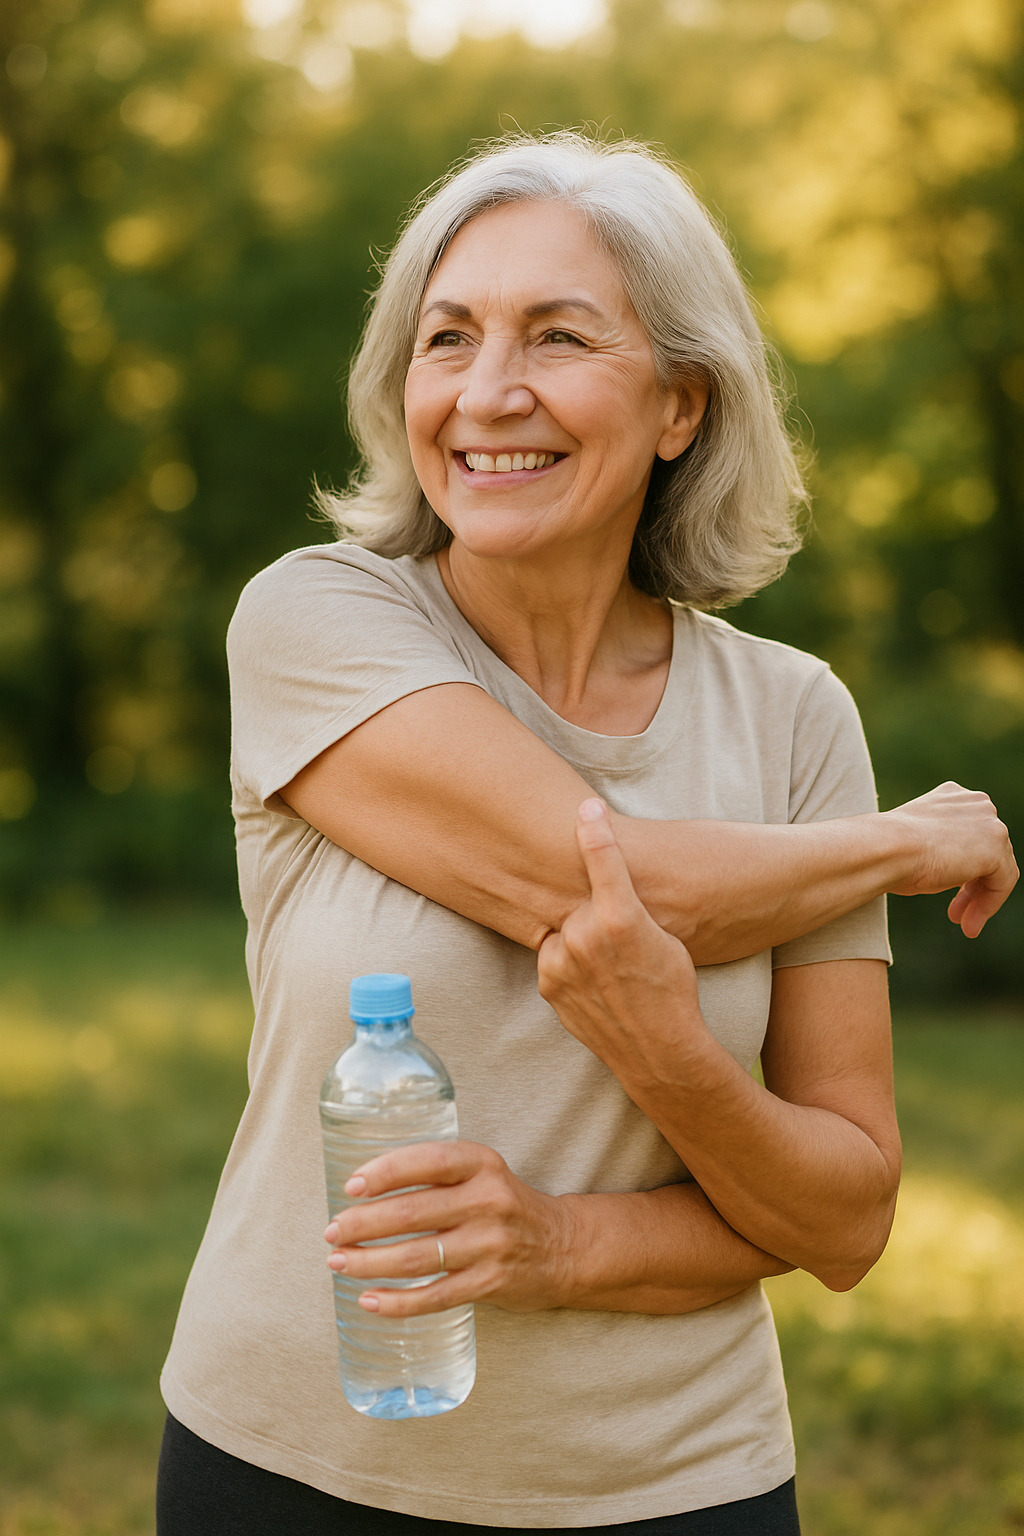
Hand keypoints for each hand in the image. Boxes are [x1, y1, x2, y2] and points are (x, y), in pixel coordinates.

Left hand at [323, 1140, 574, 1315]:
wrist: (563, 1247)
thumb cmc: (505, 1206)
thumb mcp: (481, 1174)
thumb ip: (436, 1176)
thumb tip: (363, 1191)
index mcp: (482, 1164)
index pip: (427, 1162)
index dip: (385, 1173)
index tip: (351, 1186)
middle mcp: (488, 1200)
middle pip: (412, 1213)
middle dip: (363, 1224)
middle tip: (333, 1232)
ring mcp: (490, 1244)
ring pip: (417, 1256)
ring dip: (370, 1262)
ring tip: (339, 1263)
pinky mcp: (490, 1283)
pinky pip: (434, 1296)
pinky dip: (397, 1301)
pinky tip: (369, 1300)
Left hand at [537, 799, 709, 1091]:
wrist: (657, 1048)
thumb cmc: (672, 990)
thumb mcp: (667, 939)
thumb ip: (634, 909)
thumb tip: (616, 891)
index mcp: (621, 916)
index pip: (602, 858)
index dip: (594, 828)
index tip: (588, 808)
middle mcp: (585, 935)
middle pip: (581, 902)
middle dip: (596, 915)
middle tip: (619, 944)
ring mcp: (561, 961)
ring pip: (565, 931)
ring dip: (581, 940)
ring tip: (609, 969)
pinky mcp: (548, 983)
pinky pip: (555, 958)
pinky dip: (570, 964)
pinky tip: (595, 984)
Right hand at [885, 782, 1017, 936]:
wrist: (883, 848)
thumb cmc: (885, 849)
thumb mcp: (916, 842)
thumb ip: (939, 847)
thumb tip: (947, 869)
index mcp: (953, 795)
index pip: (971, 834)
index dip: (962, 866)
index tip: (947, 890)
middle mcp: (977, 803)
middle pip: (987, 851)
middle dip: (971, 885)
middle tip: (955, 913)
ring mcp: (990, 823)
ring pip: (997, 867)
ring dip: (979, 898)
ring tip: (963, 923)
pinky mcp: (996, 848)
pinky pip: (1003, 882)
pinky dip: (989, 904)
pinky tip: (969, 924)